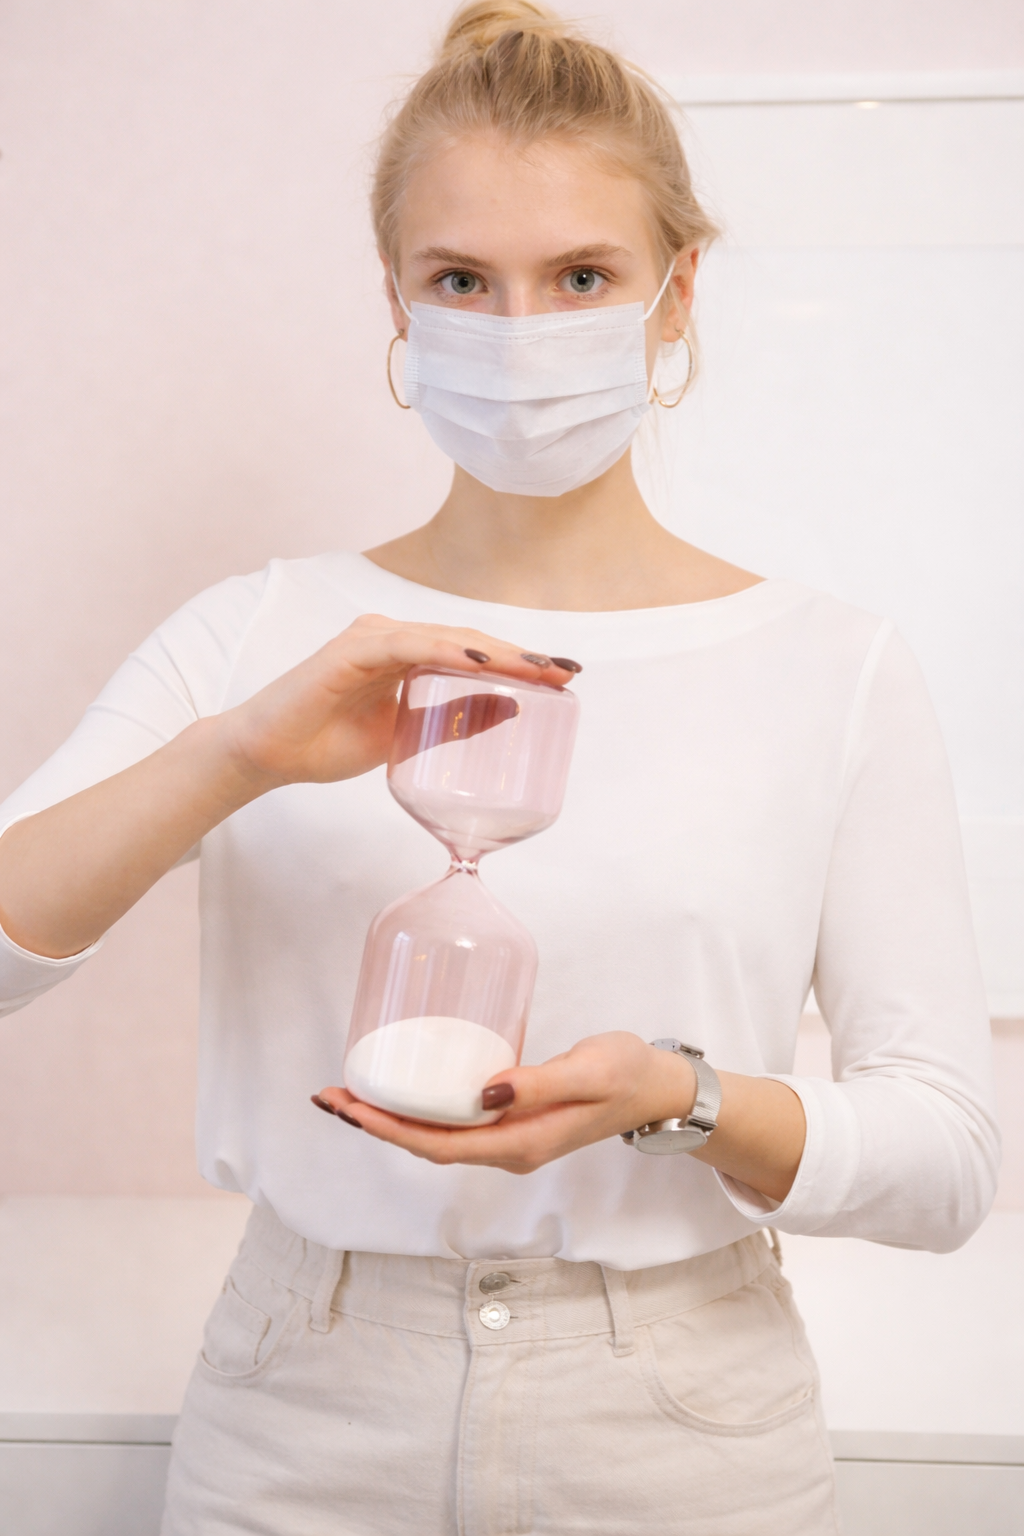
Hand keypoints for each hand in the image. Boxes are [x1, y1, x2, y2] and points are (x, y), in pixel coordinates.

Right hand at [215, 613, 575, 792]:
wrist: (267, 756)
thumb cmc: (327, 745)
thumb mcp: (407, 739)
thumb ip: (454, 721)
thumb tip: (512, 709)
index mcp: (408, 655)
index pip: (474, 652)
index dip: (522, 662)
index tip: (566, 676)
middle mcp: (394, 638)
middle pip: (470, 640)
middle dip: (522, 656)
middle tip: (568, 670)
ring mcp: (373, 639)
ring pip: (447, 639)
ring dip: (496, 652)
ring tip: (538, 668)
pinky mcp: (351, 650)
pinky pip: (408, 646)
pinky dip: (446, 651)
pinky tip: (480, 659)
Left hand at [314, 1032, 697, 1173]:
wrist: (657, 1087)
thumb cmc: (625, 1073)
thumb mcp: (587, 1071)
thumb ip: (538, 1082)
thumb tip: (484, 1091)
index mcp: (520, 1143)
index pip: (438, 1144)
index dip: (388, 1128)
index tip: (349, 1106)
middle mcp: (508, 1148)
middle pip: (427, 1144)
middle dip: (376, 1122)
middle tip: (331, 1095)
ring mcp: (509, 1137)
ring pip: (437, 1135)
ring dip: (392, 1117)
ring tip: (352, 1093)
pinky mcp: (512, 1119)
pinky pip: (454, 1121)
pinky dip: (420, 1107)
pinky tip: (405, 1086)